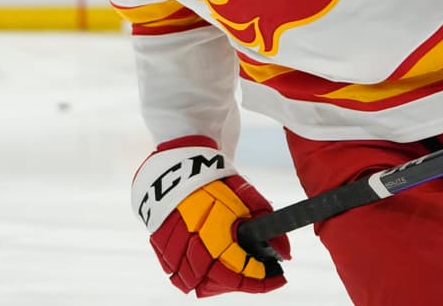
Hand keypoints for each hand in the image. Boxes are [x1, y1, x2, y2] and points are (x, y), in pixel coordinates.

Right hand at [132, 136, 289, 296]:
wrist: (182, 159)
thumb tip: (285, 252)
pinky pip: (170, 268)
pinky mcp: (157, 238)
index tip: (276, 277)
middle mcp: (191, 238)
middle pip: (215, 280)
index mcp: (214, 227)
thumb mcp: (245, 195)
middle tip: (254, 276)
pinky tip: (202, 270)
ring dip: (211, 282)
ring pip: (188, 279)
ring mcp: (171, 240)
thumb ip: (265, 222)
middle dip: (239, 282)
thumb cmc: (215, 177)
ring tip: (228, 275)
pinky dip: (185, 274)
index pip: (239, 269)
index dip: (260, 279)